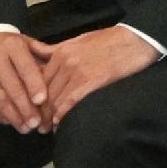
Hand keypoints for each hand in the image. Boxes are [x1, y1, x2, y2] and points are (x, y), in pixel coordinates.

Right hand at [0, 30, 53, 136]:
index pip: (26, 69)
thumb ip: (42, 56)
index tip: (42, 102)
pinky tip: (10, 121)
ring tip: (25, 127)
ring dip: (13, 116)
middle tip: (36, 123)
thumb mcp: (25, 43)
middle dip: (25, 108)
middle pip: (11, 88)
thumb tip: (61, 71)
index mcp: (11, 45)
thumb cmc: (6, 46)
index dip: (35, 86)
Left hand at [35, 24, 159, 128]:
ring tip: (46, 128)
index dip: (33, 98)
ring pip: (56, 98)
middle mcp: (65, 62)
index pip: (39, 79)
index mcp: (60, 52)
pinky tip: (59, 123)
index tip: (31, 110)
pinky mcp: (93, 80)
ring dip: (49, 116)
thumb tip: (38, 55)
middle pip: (44, 91)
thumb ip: (57, 50)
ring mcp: (78, 71)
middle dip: (39, 110)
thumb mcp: (79, 40)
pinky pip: (71, 100)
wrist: (135, 39)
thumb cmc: (110, 40)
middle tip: (36, 125)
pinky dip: (63, 114)